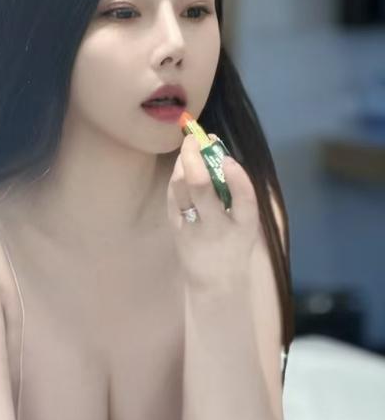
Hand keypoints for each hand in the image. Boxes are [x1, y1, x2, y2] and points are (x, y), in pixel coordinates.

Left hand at [166, 131, 259, 289]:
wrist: (216, 282)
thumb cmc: (235, 244)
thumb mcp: (246, 223)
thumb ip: (237, 192)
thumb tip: (218, 151)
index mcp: (244, 225)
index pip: (244, 198)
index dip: (237, 176)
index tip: (227, 158)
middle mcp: (218, 227)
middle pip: (202, 188)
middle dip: (195, 158)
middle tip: (195, 137)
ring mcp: (193, 229)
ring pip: (181, 190)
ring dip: (183, 163)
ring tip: (189, 149)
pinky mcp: (176, 229)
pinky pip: (173, 197)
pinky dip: (176, 177)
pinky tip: (182, 167)